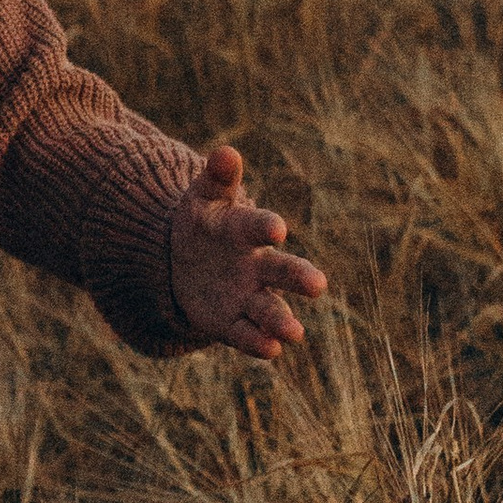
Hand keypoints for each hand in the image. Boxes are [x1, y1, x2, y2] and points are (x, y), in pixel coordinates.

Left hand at [166, 143, 326, 359]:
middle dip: (299, 278)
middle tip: (317, 285)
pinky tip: (271, 350)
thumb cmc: (203, 223)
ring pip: (270, 309)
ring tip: (294, 333)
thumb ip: (216, 178)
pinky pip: (246, 335)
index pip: (258, 227)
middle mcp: (257, 266)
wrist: (185, 259)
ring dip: (282, 321)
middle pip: (282, 271)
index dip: (266, 226)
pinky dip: (258, 343)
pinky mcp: (232, 324)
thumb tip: (225, 152)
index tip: (276, 229)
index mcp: (246, 231)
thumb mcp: (203, 199)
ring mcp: (247, 297)